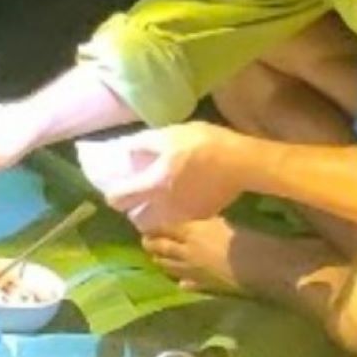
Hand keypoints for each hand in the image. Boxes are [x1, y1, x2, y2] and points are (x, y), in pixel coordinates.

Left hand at [87, 122, 244, 231]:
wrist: (243, 163)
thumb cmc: (204, 144)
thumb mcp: (170, 135)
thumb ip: (143, 145)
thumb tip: (126, 151)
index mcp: (154, 184)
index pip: (119, 199)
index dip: (113, 193)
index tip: (116, 185)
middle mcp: (164, 205)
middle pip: (136, 217)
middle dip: (132, 208)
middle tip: (137, 192)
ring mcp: (183, 214)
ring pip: (157, 221)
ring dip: (152, 212)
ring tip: (158, 196)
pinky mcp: (200, 215)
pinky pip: (178, 218)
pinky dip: (174, 211)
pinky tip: (182, 195)